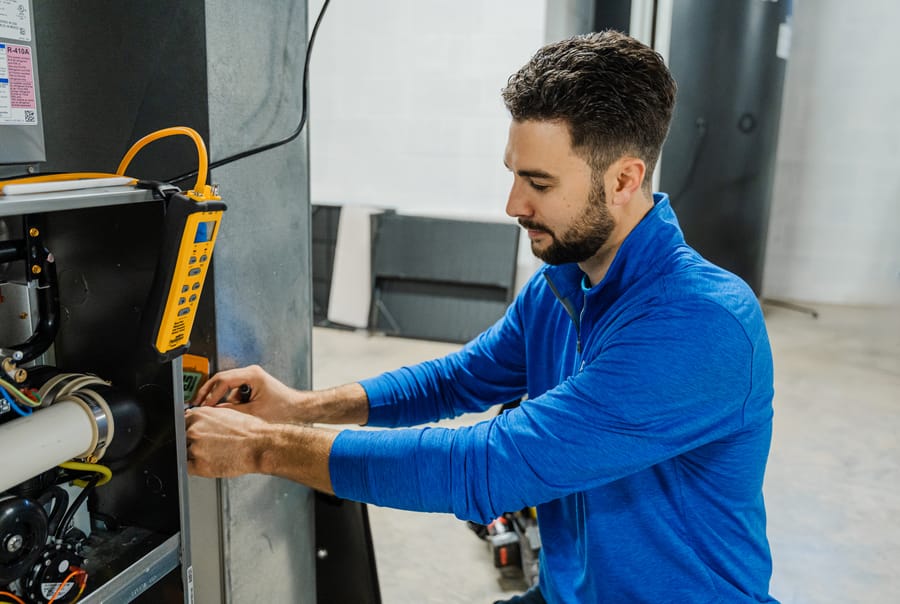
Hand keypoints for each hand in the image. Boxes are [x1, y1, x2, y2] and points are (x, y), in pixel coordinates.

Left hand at [184, 406, 269, 477]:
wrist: (260, 445)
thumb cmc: (249, 430)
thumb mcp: (226, 414)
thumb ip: (207, 418)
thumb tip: (197, 422)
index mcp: (198, 415)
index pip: (182, 423)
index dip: (189, 430)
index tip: (193, 435)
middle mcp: (193, 430)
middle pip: (181, 438)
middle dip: (191, 443)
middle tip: (208, 446)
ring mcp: (195, 448)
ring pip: (185, 453)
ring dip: (196, 455)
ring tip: (214, 454)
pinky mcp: (199, 465)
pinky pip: (189, 468)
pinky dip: (198, 467)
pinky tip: (211, 462)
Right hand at [191, 364, 311, 423]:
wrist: (298, 408)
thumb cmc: (284, 408)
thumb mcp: (254, 412)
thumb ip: (233, 411)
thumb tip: (214, 411)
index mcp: (252, 374)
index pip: (223, 380)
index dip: (211, 393)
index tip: (203, 405)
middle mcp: (251, 372)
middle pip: (222, 378)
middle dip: (209, 392)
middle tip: (198, 403)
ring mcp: (251, 377)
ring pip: (227, 384)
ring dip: (220, 397)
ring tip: (212, 410)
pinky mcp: (252, 384)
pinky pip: (234, 390)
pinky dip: (229, 399)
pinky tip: (228, 410)